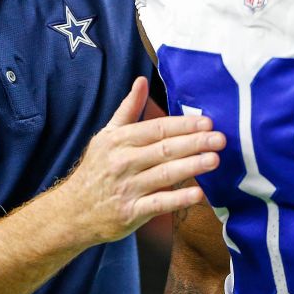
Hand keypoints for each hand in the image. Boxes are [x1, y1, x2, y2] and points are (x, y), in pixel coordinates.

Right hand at [59, 76, 223, 244]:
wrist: (73, 211)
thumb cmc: (96, 170)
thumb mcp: (106, 136)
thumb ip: (128, 109)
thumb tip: (142, 80)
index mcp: (119, 140)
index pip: (156, 129)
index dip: (182, 125)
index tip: (206, 122)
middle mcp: (123, 162)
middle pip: (164, 149)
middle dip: (193, 143)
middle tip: (220, 139)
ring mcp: (127, 188)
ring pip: (164, 174)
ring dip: (191, 166)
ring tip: (214, 160)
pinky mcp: (130, 213)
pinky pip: (159, 204)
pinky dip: (178, 199)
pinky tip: (198, 193)